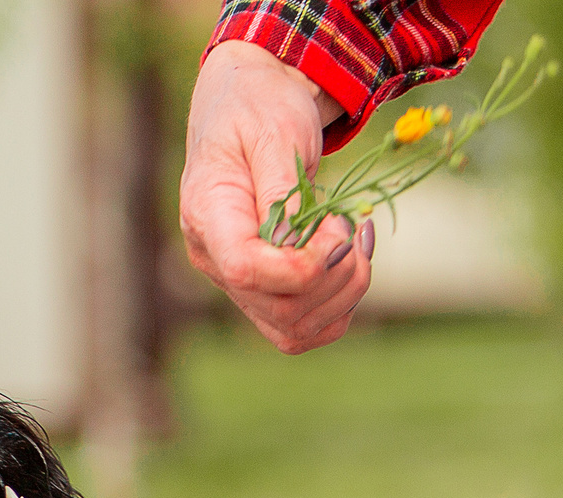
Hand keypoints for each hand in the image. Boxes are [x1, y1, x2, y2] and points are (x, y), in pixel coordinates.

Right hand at [179, 40, 372, 353]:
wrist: (252, 103)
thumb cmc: (261, 107)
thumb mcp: (276, 132)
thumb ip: (283, 190)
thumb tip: (297, 244)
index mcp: (208, 216)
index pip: (245, 270)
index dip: (300, 267)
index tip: (336, 231)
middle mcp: (216, 261)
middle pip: (279, 310)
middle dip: (334, 276)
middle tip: (348, 226)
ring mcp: (239, 283)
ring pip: (295, 330)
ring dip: (343, 292)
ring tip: (354, 238)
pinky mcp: (265, 290)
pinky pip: (306, 328)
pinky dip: (341, 303)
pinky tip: (350, 257)